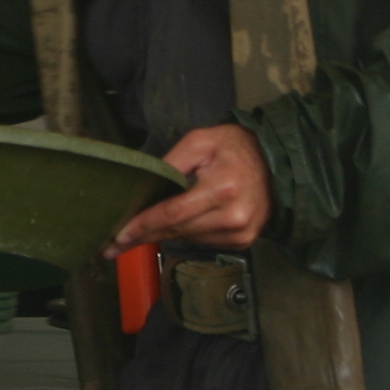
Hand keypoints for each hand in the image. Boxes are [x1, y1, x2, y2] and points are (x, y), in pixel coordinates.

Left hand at [111, 123, 270, 253]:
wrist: (276, 163)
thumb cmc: (234, 147)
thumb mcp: (199, 142)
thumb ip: (171, 164)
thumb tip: (143, 187)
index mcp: (222, 188)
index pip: (173, 213)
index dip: (143, 225)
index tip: (118, 237)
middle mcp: (233, 216)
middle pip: (177, 231)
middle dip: (143, 237)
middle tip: (112, 247)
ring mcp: (240, 233)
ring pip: (188, 239)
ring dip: (162, 236)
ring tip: (136, 235)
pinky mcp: (243, 241)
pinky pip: (203, 241)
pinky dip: (185, 234)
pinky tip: (172, 228)